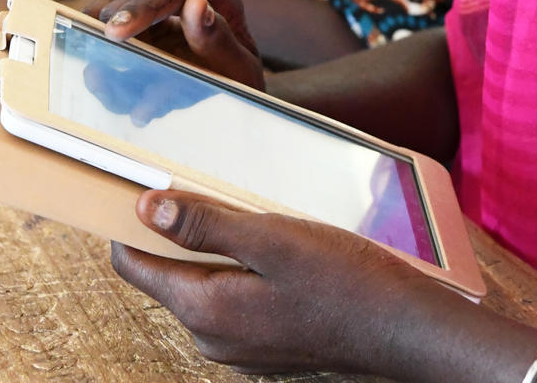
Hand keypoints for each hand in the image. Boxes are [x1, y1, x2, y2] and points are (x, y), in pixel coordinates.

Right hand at [90, 0, 262, 90]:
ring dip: (103, 37)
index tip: (117, 29)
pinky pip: (117, 33)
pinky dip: (106, 56)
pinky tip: (100, 79)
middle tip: (96, 43)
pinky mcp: (146, 28)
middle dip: (117, 19)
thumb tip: (196, 2)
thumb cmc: (242, 80)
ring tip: (96, 74)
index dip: (142, 7)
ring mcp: (164, 9)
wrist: (238, 90)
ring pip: (122, 10)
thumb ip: (218, 40)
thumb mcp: (239, 69)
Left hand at [110, 189, 440, 375]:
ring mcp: (240, 349)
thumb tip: (146, 209)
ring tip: (262, 223)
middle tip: (219, 195)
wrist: (404, 329)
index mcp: (205, 311)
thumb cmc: (348, 282)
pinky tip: (282, 255)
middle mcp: (213, 339)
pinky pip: (234, 303)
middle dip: (183, 232)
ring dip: (218, 251)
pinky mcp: (265, 348)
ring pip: (205, 287)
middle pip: (170, 274)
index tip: (142, 187)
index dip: (131, 222)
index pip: (134, 265)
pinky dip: (243, 273)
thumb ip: (205, 224)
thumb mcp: (273, 238)